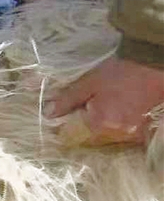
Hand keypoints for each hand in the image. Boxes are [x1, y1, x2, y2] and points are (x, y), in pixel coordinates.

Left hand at [47, 56, 163, 144]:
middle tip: (89, 105)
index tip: (67, 114)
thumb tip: (48, 113)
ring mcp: (133, 134)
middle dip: (86, 124)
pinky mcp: (145, 129)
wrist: (154, 64)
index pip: (75, 135)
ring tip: (107, 106)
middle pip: (92, 136)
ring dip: (103, 125)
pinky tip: (119, 111)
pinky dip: (119, 125)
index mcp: (99, 124)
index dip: (67, 125)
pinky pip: (125, 133)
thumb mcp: (89, 82)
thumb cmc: (120, 72)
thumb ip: (68, 100)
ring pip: (109, 136)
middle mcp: (116, 134)